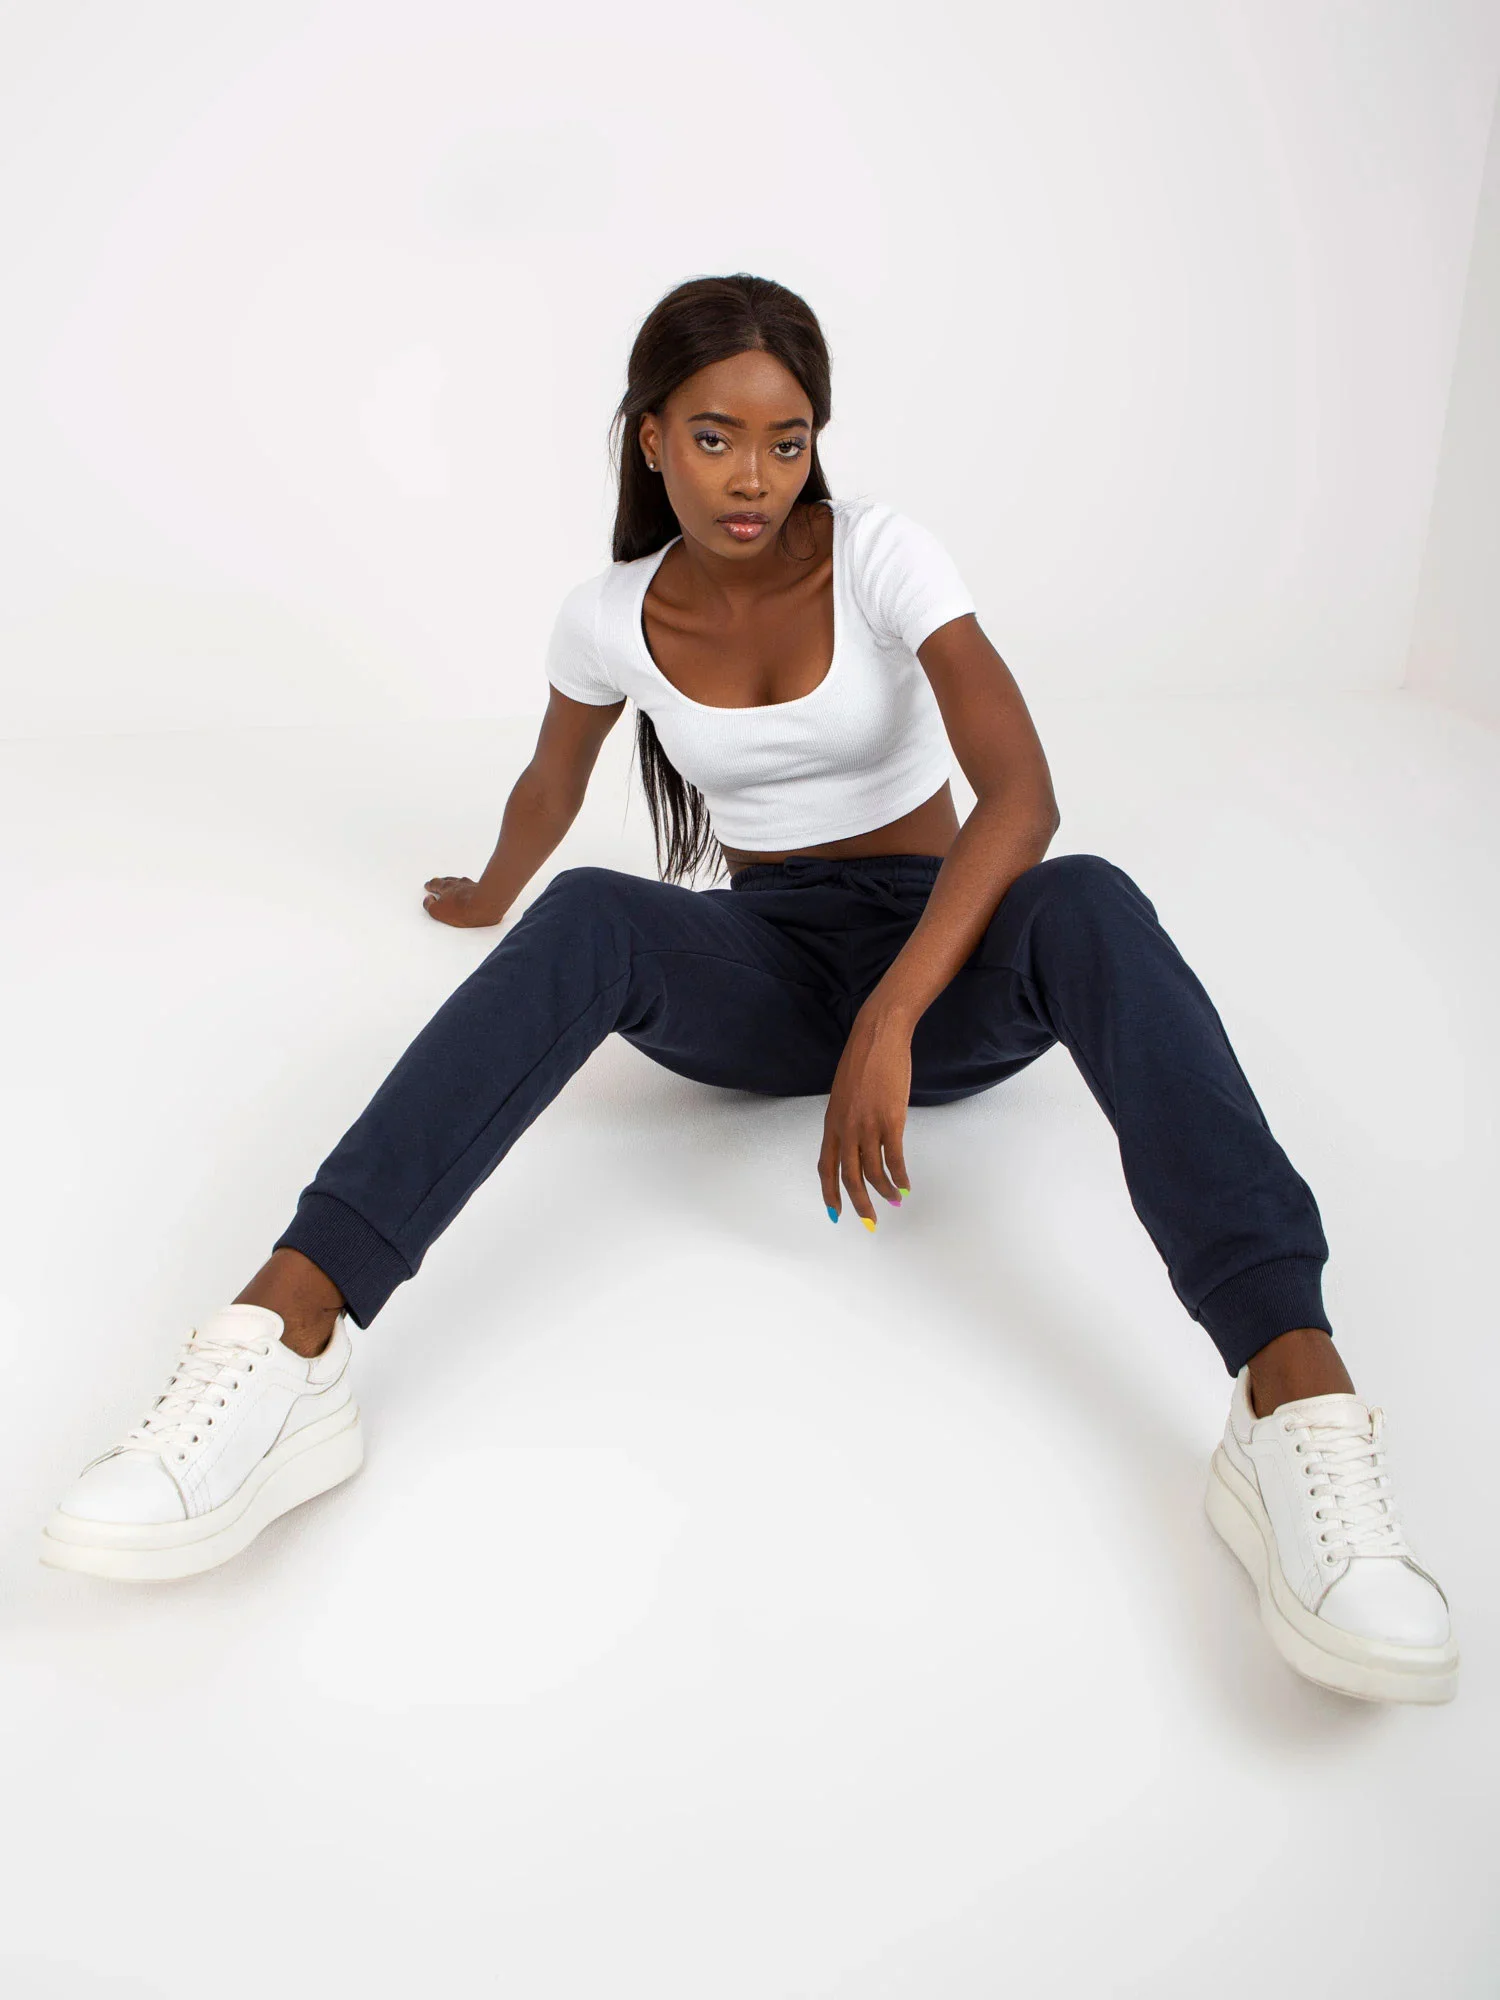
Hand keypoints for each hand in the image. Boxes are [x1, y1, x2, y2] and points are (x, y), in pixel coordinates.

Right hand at [422, 876, 502, 927]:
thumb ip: (430, 905)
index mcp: (446, 887)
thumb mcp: (438, 911)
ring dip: (455, 882)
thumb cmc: (462, 909)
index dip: (431, 885)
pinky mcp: (482, 890)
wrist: (485, 906)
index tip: (428, 885)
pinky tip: (470, 888)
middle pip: (448, 880)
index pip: (435, 884)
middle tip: (438, 881)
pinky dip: (468, 886)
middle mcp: (458, 884)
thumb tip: (427, 900)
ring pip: (460, 881)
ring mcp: (471, 885)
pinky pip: (472, 886)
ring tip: (453, 883)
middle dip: (442, 881)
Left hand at [819, 1002, 912, 1229]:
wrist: (877, 1038)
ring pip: (873, 1173)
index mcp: (832, 1123)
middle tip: (869, 1220)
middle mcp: (846, 1129)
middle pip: (849, 1177)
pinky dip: (900, 1176)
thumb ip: (846, 1119)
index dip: (830, 1193)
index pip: (826, 1167)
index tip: (834, 1212)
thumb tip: (855, 1138)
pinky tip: (906, 1184)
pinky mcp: (890, 1121)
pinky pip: (894, 1159)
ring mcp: (867, 1126)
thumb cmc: (862, 1061)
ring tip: (894, 1200)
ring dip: (884, 1192)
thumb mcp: (844, 1094)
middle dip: (858, 1204)